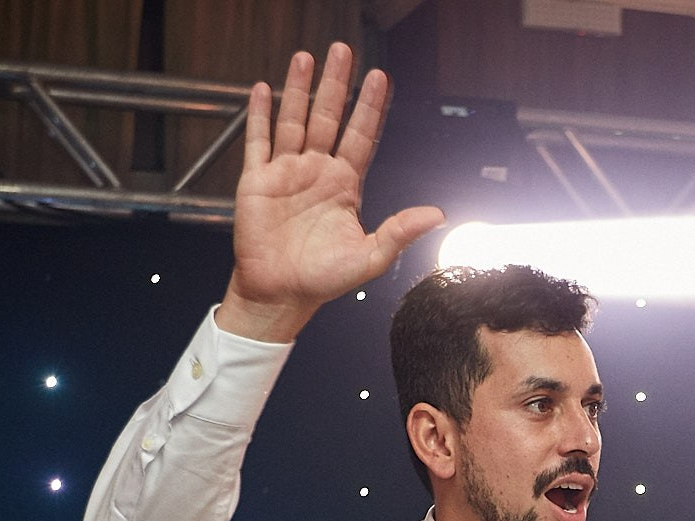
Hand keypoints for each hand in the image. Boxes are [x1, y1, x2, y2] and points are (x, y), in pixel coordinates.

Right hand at [219, 44, 445, 341]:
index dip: (371, 107)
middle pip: (329, 117)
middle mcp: (317, 171)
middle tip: (344, 51)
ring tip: (306, 57)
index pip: (361, 136)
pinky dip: (260, 115)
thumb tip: (436, 214)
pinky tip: (264, 90)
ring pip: (294, 120)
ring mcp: (287, 173)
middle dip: (338, 85)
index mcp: (346, 185)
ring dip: (299, 89)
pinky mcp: (257, 181)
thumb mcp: (370, 257)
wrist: (281, 295)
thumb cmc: (325, 279)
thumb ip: (400, 231)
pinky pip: (258, 141)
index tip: (381, 78)